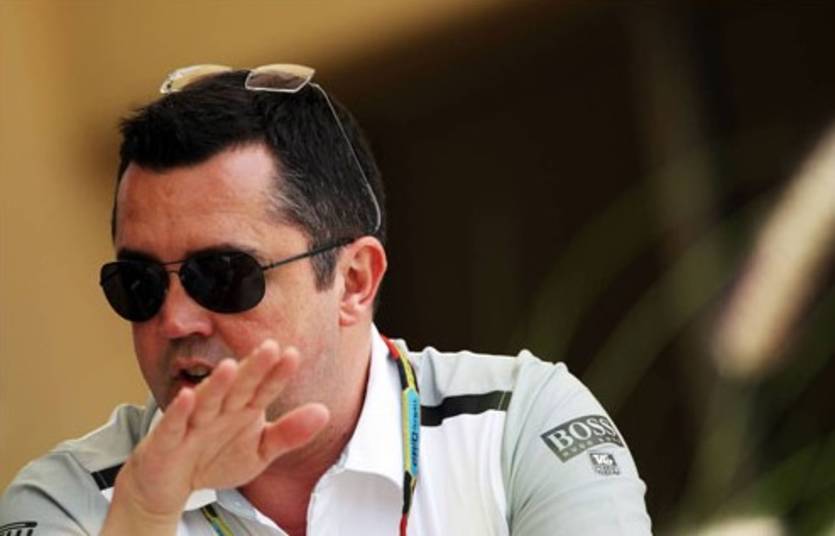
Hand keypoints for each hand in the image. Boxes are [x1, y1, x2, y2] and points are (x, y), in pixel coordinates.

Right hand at [102, 340, 329, 533]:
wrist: (171, 484)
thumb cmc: (215, 458)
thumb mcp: (259, 452)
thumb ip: (289, 433)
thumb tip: (324, 412)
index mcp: (243, 408)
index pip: (264, 389)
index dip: (277, 375)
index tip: (293, 355)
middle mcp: (220, 409)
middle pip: (238, 387)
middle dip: (252, 369)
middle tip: (270, 347)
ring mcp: (193, 421)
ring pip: (206, 400)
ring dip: (216, 384)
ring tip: (229, 366)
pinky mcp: (167, 438)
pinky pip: (173, 423)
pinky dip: (178, 411)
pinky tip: (185, 396)